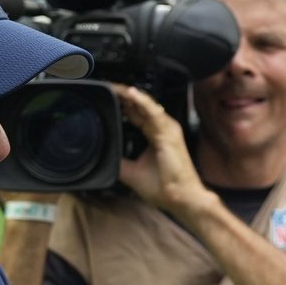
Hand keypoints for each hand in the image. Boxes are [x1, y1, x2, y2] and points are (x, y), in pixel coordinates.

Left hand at [110, 83, 216, 222]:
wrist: (182, 198)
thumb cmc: (165, 188)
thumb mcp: (133, 174)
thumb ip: (120, 163)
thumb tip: (103, 159)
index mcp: (155, 135)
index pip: (137, 113)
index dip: (122, 104)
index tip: (106, 97)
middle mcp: (162, 128)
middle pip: (140, 105)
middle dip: (123, 95)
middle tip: (106, 86)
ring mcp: (167, 129)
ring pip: (146, 105)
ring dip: (130, 94)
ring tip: (114, 86)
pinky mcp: (169, 133)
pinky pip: (154, 112)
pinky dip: (142, 102)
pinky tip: (130, 93)